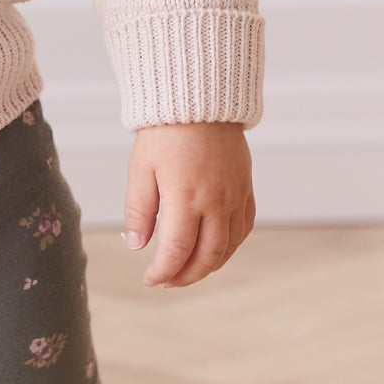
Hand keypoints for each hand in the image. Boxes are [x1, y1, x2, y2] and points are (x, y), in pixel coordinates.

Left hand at [122, 122, 254, 287]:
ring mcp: (235, 197)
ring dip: (208, 265)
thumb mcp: (141, 169)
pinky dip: (229, 247)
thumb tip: (137, 245)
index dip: (163, 271)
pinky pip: (243, 228)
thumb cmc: (165, 133)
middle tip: (166, 281)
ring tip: (186, 271)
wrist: (201, 102)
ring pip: (228, 247)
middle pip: (207, 257)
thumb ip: (139, 210)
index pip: (178, 251)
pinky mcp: (245, 189)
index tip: (150, 279)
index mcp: (186, 198)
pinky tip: (214, 250)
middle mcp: (216, 203)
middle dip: (186, 276)